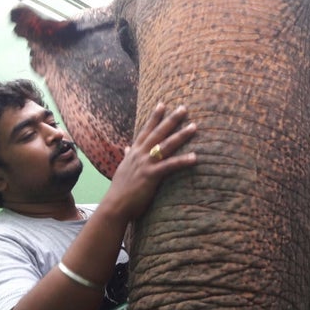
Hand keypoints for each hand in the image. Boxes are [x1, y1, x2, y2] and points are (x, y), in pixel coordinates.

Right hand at [100, 103, 196, 222]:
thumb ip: (128, 157)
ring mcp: (145, 163)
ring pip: (166, 145)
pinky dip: (183, 160)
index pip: (146, 130)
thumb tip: (127, 148)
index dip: (154, 117)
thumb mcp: (123, 169)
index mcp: (134, 152)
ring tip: (194, 126)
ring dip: (181, 135)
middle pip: (158, 132)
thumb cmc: (120, 190)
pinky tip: (195, 157)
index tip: (162, 104)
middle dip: (172, 119)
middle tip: (184, 108)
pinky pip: (170, 165)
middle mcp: (140, 154)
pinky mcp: (151, 175)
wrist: (114, 206)